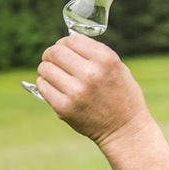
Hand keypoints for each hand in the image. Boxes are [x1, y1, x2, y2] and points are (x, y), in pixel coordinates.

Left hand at [35, 35, 152, 147]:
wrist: (125, 129)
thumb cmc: (121, 95)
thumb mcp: (117, 67)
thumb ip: (94, 53)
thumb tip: (65, 43)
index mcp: (105, 60)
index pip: (71, 40)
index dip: (64, 42)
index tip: (64, 49)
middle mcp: (90, 74)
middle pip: (55, 52)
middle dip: (51, 54)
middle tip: (54, 60)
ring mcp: (76, 92)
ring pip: (45, 68)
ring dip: (47, 69)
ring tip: (55, 75)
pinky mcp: (65, 108)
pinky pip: (42, 86)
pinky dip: (45, 84)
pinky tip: (55, 87)